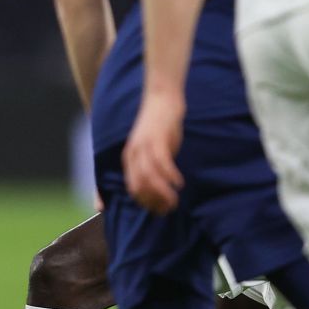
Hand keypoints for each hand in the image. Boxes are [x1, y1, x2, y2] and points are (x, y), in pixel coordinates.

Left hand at [123, 86, 185, 212]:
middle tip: (170, 208)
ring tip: (175, 200)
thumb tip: (161, 188)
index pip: (133, 188)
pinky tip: (179, 183)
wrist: (162, 98)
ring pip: (150, 178)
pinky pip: (162, 164)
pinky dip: (170, 176)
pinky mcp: (157, 139)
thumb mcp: (152, 149)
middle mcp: (134, 154)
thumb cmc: (160, 126)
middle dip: (154, 202)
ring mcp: (144, 147)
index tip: (160, 210)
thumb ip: (152, 166)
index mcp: (130, 158)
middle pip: (139, 187)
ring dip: (163, 193)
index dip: (146, 203)